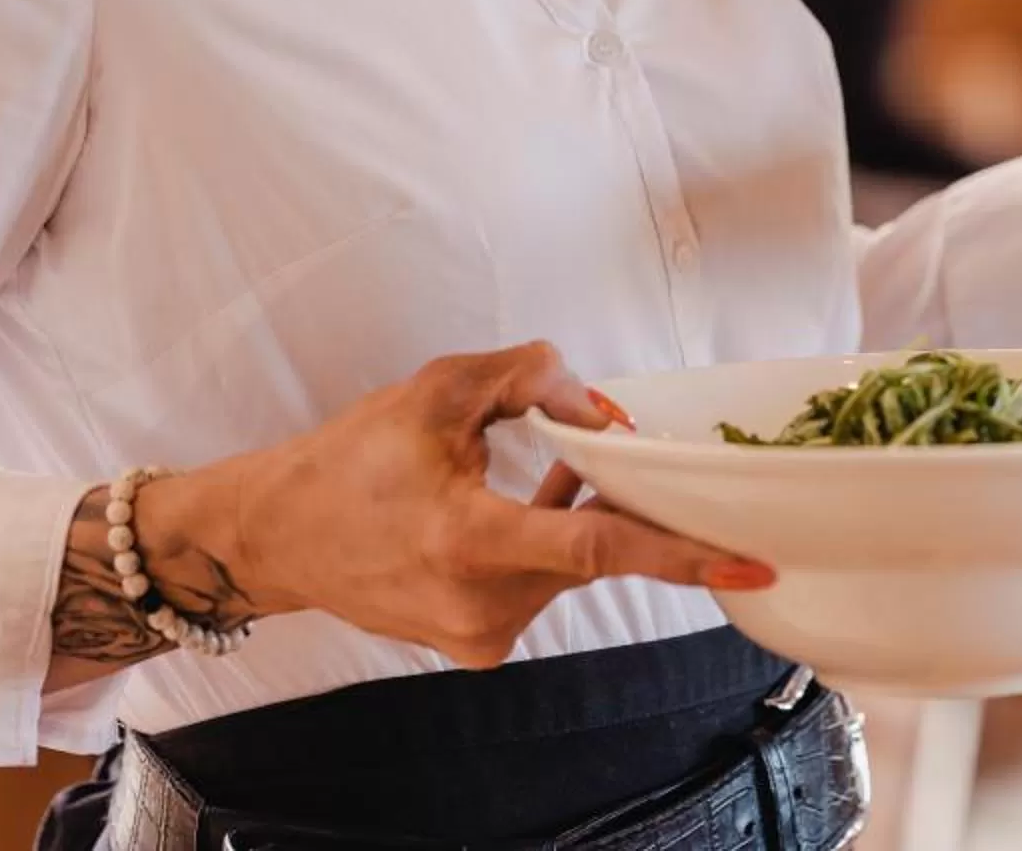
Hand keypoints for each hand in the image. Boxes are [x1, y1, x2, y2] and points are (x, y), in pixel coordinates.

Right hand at [223, 342, 771, 668]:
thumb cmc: (350, 460)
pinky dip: (548, 539)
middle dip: (615, 499)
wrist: (277, 534)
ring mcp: (478, 634)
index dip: (677, 553)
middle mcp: (480, 605)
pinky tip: (538, 496)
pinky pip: (540, 582)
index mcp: (470, 543)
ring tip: (540, 466)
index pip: (595, 547)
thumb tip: (608, 413)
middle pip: (587, 548)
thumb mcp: (438, 392)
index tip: (744, 560)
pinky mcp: (474, 643)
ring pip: (564, 564)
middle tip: (620, 453)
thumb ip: (532, 379)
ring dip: (574, 515)